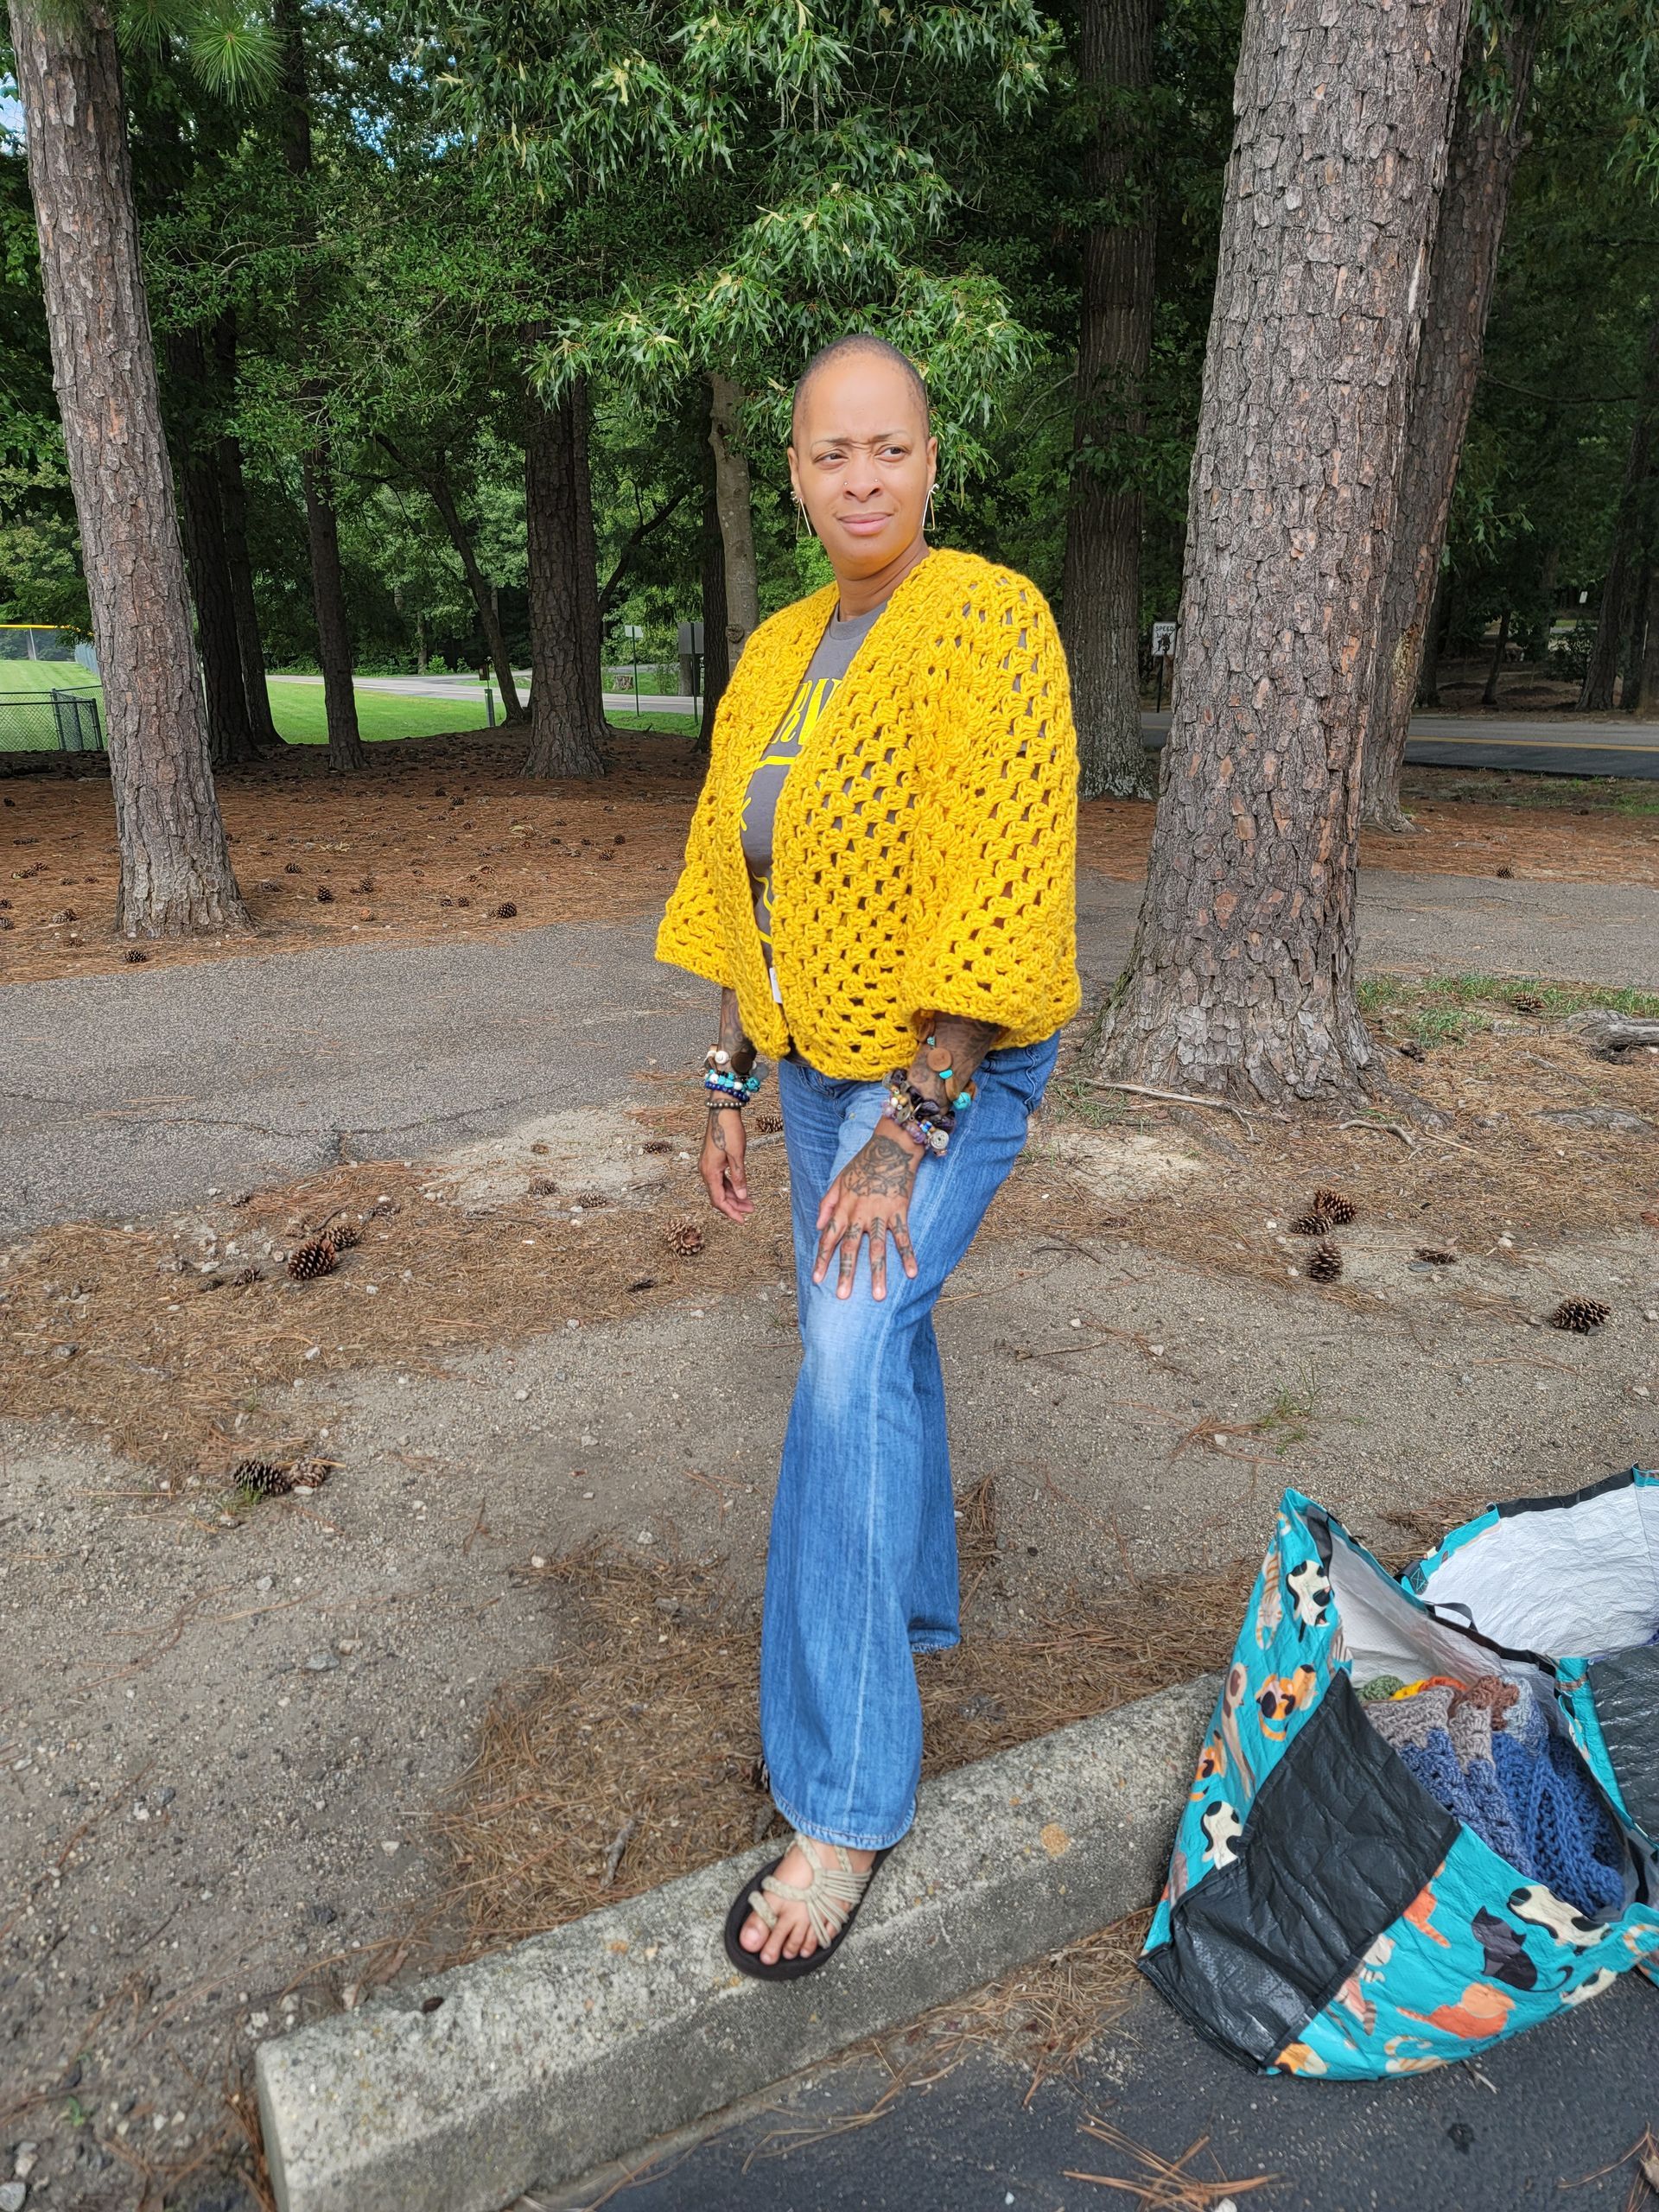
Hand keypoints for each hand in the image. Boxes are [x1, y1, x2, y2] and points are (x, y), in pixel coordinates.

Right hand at [700, 1106, 751, 1220]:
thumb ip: (739, 1177)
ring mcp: (708, 1166)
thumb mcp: (737, 1155)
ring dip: (733, 1196)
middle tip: (751, 1210)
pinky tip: (741, 1189)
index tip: (742, 1220)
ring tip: (749, 1202)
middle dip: (734, 1206)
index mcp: (710, 1171)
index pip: (718, 1200)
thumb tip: (743, 1196)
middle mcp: (706, 1170)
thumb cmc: (729, 1130)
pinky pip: (720, 1180)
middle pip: (718, 1196)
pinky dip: (731, 1187)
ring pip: (720, 1188)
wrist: (723, 1111)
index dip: (730, 1212)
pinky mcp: (713, 1161)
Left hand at [814, 1119, 920, 1299]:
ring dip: (878, 1273)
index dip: (822, 1259)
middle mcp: (858, 1214)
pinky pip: (904, 1237)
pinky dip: (908, 1255)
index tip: (816, 1280)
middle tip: (842, 1296)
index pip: (828, 1238)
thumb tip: (816, 1227)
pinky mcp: (899, 1210)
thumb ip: (827, 1203)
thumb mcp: (838, 1180)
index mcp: (842, 1208)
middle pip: (850, 1248)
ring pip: (877, 1248)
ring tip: (880, 1295)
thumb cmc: (863, 1162)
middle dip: (845, 1273)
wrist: (890, 1145)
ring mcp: (880, 1214)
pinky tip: (913, 1273)